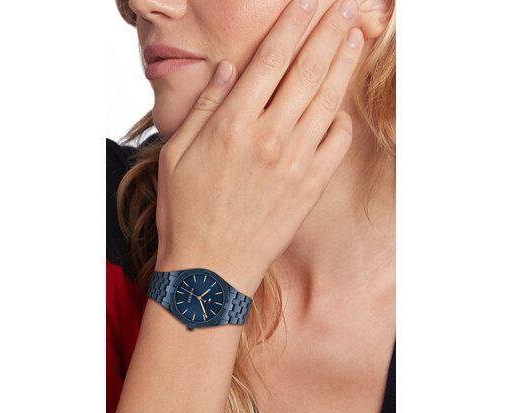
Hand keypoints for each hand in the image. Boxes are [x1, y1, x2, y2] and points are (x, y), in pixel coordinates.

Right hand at [155, 0, 363, 296]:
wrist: (209, 267)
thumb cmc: (186, 212)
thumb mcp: (177, 155)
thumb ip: (206, 108)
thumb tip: (230, 71)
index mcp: (233, 124)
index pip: (270, 59)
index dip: (293, 24)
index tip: (309, 2)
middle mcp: (269, 137)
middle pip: (306, 71)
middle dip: (327, 30)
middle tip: (342, 5)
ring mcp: (294, 163)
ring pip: (326, 101)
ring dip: (342, 64)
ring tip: (354, 35)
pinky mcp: (310, 187)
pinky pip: (335, 145)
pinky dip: (341, 120)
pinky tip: (341, 106)